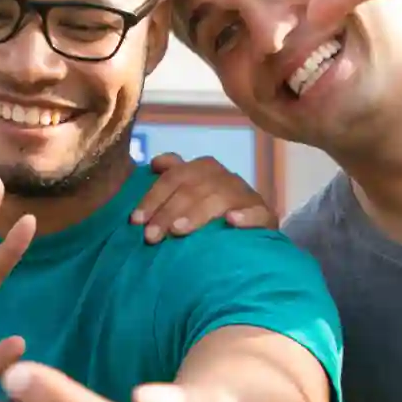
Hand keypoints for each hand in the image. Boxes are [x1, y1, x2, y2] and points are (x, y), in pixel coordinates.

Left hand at [134, 153, 275, 241]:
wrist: (251, 234)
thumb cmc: (209, 216)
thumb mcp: (187, 196)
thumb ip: (169, 180)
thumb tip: (154, 164)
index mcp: (201, 170)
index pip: (173, 176)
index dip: (152, 196)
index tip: (135, 220)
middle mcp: (223, 177)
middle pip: (192, 187)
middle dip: (168, 211)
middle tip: (151, 236)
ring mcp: (245, 195)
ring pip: (220, 197)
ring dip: (197, 213)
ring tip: (178, 231)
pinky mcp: (265, 215)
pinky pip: (257, 213)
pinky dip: (245, 216)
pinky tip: (231, 222)